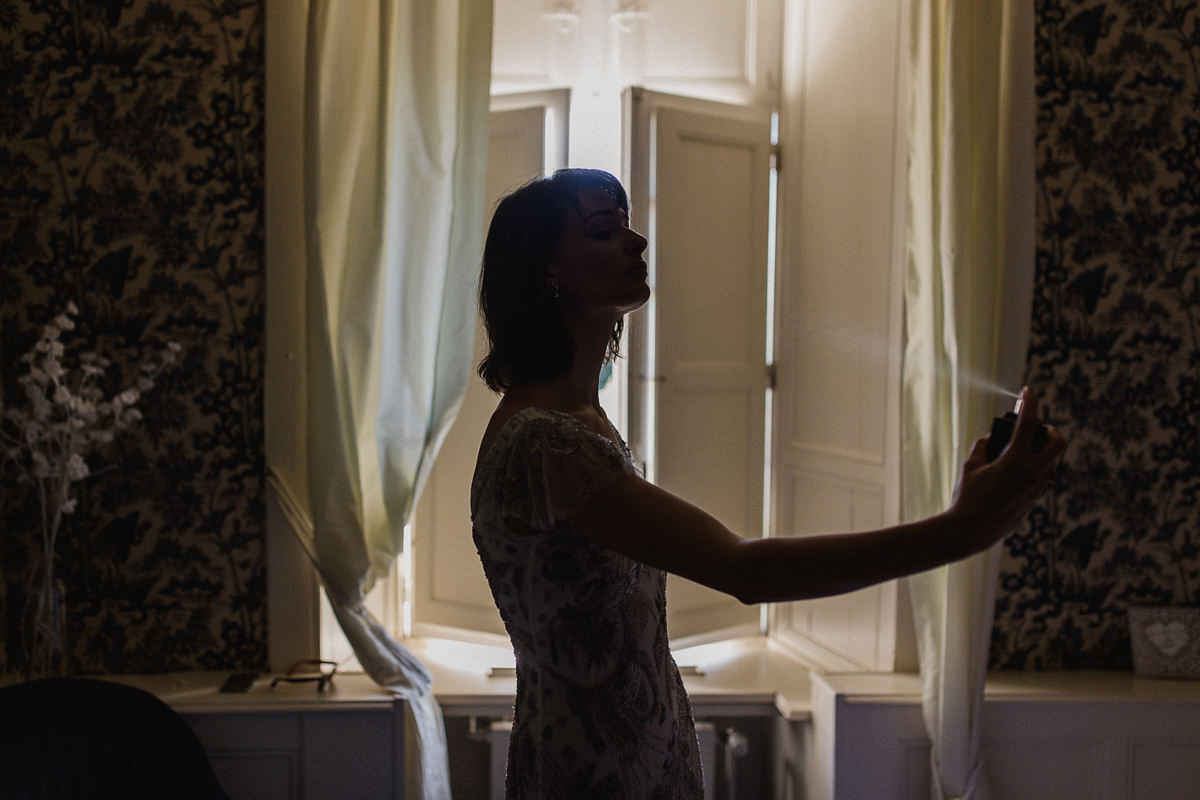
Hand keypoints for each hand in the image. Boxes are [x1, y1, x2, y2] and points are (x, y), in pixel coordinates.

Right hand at [950, 387, 1066, 550]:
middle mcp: (1032, 473)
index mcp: (1016, 461)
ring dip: (1041, 450)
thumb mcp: (970, 466)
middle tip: (1034, 427)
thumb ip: (984, 446)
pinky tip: (1015, 471)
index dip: (1029, 402)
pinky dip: (1034, 467)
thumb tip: (994, 438)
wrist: (971, 531)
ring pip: (1053, 461)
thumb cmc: (967, 498)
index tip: (1028, 391)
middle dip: (1049, 429)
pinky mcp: (1034, 500)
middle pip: (1058, 441)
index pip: (1029, 423)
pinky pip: (1043, 477)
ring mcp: (1037, 488)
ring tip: (1020, 451)